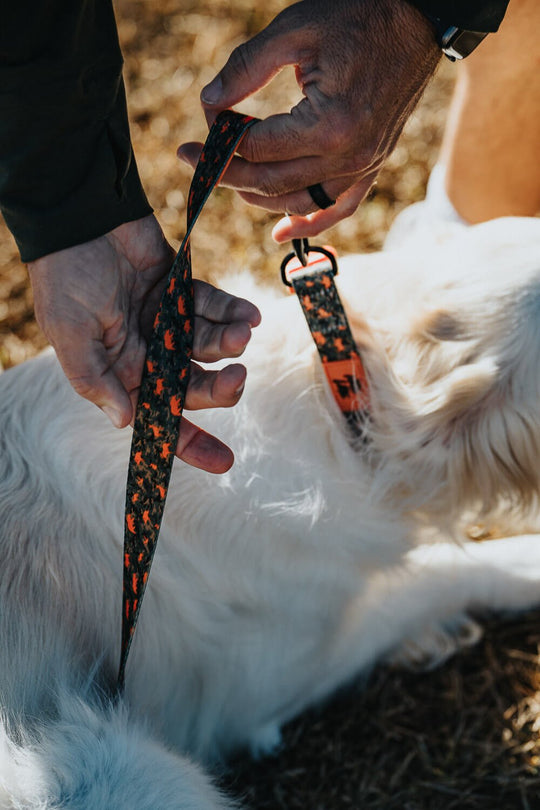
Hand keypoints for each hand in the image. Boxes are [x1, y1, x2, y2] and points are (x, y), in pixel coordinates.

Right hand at [27, 215, 260, 472]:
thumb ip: (94, 378)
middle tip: (237, 378)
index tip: (225, 462)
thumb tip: (124, 422)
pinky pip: (216, 309)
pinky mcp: (183, 292)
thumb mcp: (71, 334)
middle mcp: (149, 353)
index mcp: (121, 373)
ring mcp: (168, 322)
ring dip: (229, 343)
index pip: (159, 418)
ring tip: (242, 332)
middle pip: (195, 385)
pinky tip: (250, 316)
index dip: (191, 443)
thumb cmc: (67, 279)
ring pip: (210, 347)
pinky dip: (234, 313)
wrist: (81, 218)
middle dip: (220, 388)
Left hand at [178, 0, 439, 241]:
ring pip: (300, 201)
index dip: (220, 140)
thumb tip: (209, 103)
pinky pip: (340, 207)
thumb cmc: (356, 15)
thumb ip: (246, 67)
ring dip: (261, 198)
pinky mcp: (372, 164)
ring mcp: (363, 165)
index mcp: (327, 125)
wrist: (417, 19)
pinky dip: (311, 223)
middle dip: (229, 174)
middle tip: (198, 162)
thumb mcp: (294, 30)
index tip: (201, 126)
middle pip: (272, 182)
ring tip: (232, 181)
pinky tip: (282, 233)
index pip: (256, 147)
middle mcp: (347, 156)